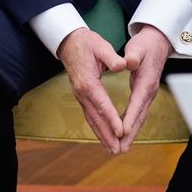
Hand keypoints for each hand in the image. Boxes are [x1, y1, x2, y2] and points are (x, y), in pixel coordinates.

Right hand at [57, 28, 127, 153]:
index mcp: (88, 82)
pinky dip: (96, 128)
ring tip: (112, 149)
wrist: (69, 42)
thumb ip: (112, 57)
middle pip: (95, 117)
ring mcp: (80, 96)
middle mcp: (82, 92)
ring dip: (101, 135)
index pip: (102, 104)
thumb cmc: (87, 43)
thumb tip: (123, 65)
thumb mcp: (101, 46)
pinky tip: (103, 136)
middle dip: (107, 134)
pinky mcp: (82, 96)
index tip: (121, 131)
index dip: (112, 118)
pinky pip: (89, 115)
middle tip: (118, 149)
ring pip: (91, 119)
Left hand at [117, 25, 170, 152]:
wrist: (158, 43)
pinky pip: (137, 113)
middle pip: (140, 116)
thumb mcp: (138, 47)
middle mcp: (149, 91)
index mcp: (146, 81)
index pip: (137, 101)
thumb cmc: (146, 45)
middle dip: (130, 133)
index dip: (131, 117)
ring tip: (121, 147)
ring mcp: (148, 94)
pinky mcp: (144, 94)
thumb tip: (129, 61)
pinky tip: (124, 133)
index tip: (123, 130)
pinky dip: (131, 124)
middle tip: (120, 147)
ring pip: (140, 117)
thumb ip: (133, 55)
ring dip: (131, 133)